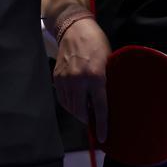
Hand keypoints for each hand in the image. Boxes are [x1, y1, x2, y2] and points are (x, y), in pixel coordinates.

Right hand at [53, 12, 110, 142]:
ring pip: (71, 107)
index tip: (102, 138)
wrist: (75, 29)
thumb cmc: (97, 44)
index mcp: (96, 77)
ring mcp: (66, 80)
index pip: (100, 108)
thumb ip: (106, 83)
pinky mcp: (57, 78)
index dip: (101, 125)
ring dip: (78, 113)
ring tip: (86, 112)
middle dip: (88, 120)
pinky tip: (75, 103)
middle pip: (82, 111)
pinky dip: (69, 105)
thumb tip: (105, 103)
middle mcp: (79, 81)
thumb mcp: (108, 62)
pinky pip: (62, 99)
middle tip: (93, 123)